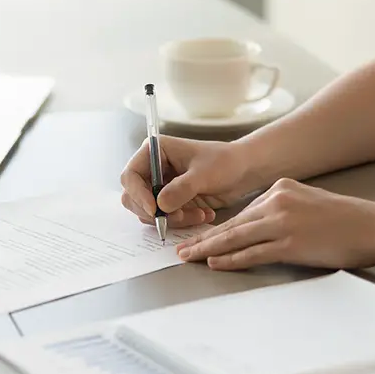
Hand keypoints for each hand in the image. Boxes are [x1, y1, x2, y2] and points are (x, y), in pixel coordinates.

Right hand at [120, 136, 251, 227]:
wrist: (244, 171)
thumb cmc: (225, 162)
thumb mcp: (204, 174)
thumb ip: (181, 189)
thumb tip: (160, 206)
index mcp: (155, 152)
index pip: (130, 175)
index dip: (138, 194)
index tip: (154, 210)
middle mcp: (153, 170)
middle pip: (134, 198)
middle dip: (155, 212)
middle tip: (178, 217)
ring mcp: (161, 187)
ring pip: (150, 212)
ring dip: (172, 219)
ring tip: (198, 214)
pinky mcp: (171, 202)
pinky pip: (165, 219)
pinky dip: (182, 221)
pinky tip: (203, 214)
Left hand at [176, 178, 374, 269]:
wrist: (374, 226)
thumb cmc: (345, 218)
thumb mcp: (306, 200)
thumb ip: (280, 207)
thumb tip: (257, 224)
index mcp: (280, 188)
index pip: (243, 212)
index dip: (219, 226)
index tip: (200, 235)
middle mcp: (277, 202)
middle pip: (233, 223)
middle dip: (205, 237)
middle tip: (182, 247)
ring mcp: (282, 223)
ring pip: (236, 237)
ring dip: (209, 248)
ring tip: (189, 256)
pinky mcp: (290, 244)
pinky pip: (252, 253)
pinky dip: (231, 259)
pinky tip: (215, 263)